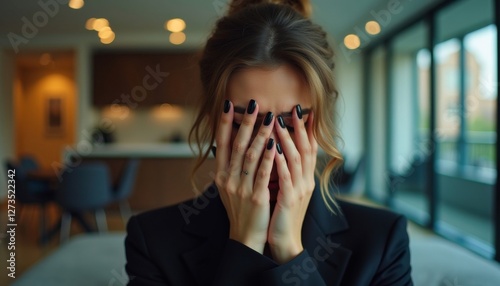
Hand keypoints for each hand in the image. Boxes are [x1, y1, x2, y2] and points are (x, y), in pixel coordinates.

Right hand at [214, 99, 275, 253]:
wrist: (245, 237)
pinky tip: (274, 143)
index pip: (221, 143)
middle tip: (254, 103)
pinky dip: (269, 157)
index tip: (228, 103)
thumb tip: (231, 143)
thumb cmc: (240, 209)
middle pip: (237, 145)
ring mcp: (241, 188)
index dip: (224, 123)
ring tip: (269, 117)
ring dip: (260, 134)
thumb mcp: (229, 187)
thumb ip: (230, 166)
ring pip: (250, 156)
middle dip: (245, 122)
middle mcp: (228, 179)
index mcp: (221, 174)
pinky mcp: (256, 197)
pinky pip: (263, 173)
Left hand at [268, 105, 317, 263]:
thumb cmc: (281, 214)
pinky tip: (274, 149)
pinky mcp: (289, 200)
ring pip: (296, 160)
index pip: (309, 149)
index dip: (307, 130)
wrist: (284, 242)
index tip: (303, 111)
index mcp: (305, 178)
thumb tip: (277, 150)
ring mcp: (299, 190)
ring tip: (279, 122)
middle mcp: (305, 181)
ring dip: (287, 140)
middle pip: (306, 149)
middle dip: (300, 128)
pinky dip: (280, 162)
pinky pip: (286, 177)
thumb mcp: (286, 189)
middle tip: (294, 108)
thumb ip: (285, 171)